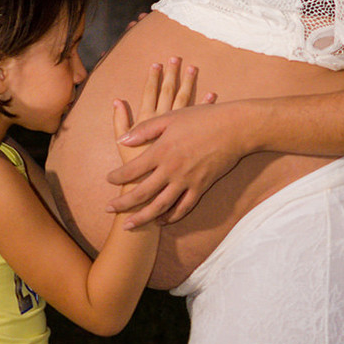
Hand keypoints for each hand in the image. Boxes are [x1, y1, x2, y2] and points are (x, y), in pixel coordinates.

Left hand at [107, 99, 246, 225]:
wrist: (235, 128)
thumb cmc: (203, 118)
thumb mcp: (171, 117)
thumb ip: (144, 130)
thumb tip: (122, 140)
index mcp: (161, 150)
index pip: (132, 169)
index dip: (118, 177)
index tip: (108, 180)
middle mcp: (172, 169)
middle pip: (142, 193)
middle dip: (123, 204)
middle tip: (109, 210)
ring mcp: (187, 181)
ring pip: (161, 206)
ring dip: (143, 217)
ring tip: (130, 225)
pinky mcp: (201, 188)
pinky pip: (184, 207)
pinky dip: (172, 217)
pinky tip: (162, 221)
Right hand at [111, 56, 215, 170]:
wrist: (155, 194)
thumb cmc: (138, 174)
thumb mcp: (124, 148)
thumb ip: (121, 123)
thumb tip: (117, 101)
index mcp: (149, 124)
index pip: (151, 95)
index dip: (153, 79)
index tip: (156, 64)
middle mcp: (167, 125)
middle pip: (170, 94)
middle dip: (173, 75)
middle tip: (176, 58)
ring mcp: (182, 132)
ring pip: (188, 102)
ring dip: (190, 85)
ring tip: (193, 69)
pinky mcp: (193, 140)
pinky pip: (202, 119)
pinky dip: (206, 105)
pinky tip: (211, 94)